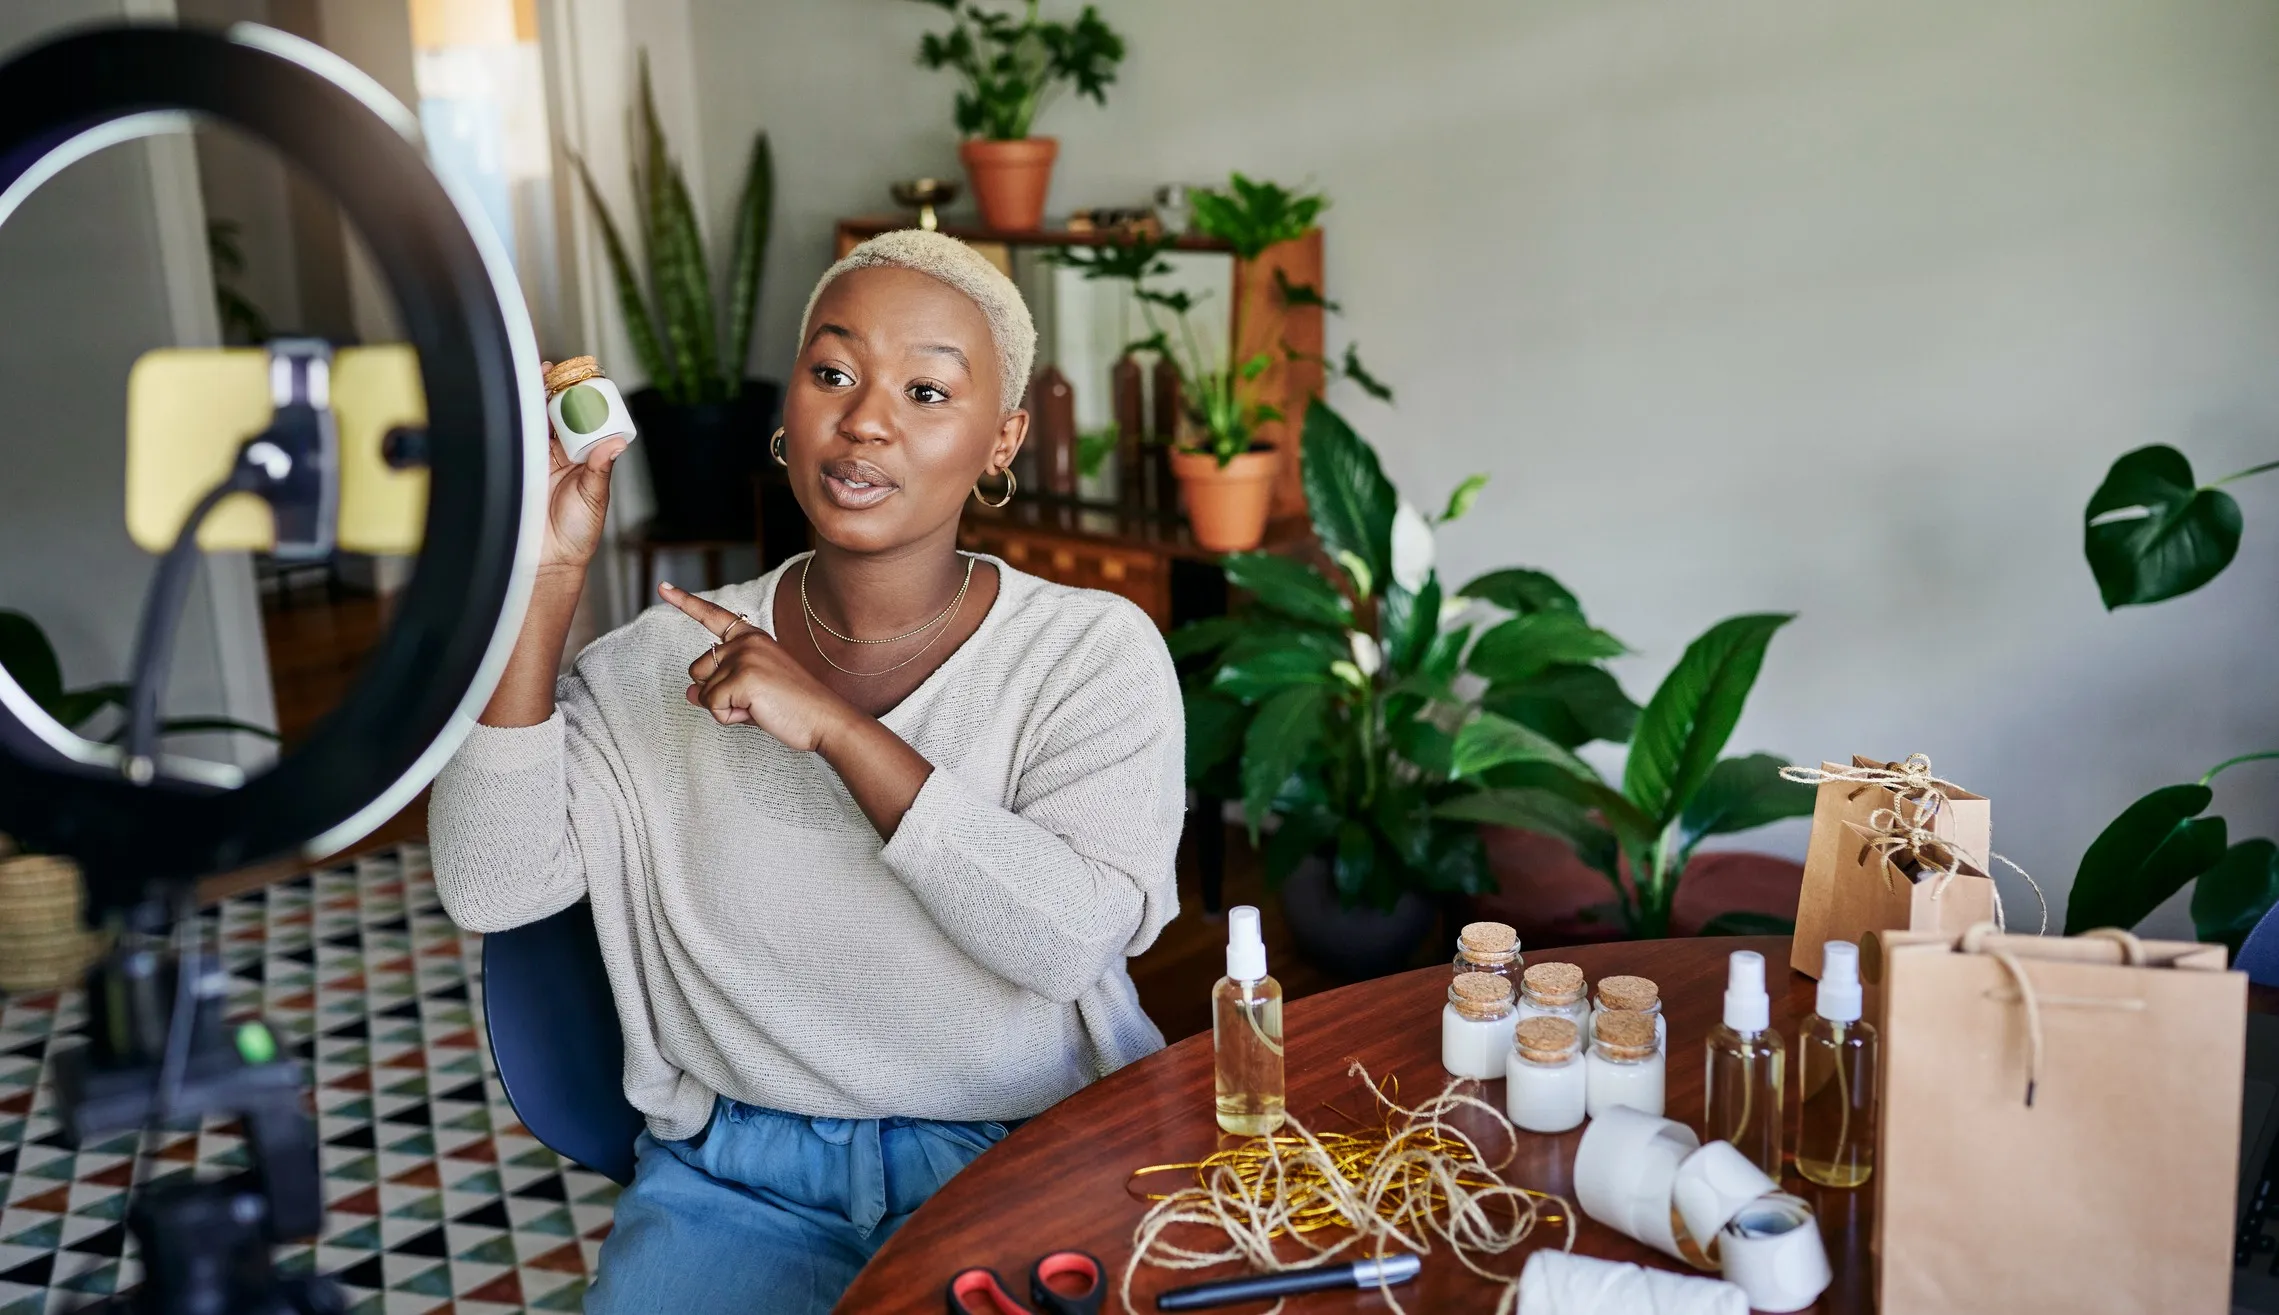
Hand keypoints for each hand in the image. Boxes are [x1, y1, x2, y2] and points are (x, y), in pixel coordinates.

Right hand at [537, 360, 630, 571]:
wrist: (549, 558)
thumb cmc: (577, 533)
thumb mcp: (594, 496)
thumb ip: (599, 469)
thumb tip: (614, 444)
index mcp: (585, 457)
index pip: (584, 420)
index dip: (582, 398)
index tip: (582, 378)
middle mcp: (561, 454)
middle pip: (557, 414)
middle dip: (556, 390)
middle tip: (556, 369)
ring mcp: (538, 458)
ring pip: (536, 421)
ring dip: (536, 398)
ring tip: (540, 376)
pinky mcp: (519, 466)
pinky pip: (517, 439)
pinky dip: (517, 419)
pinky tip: (519, 402)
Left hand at [661, 583, 853, 752]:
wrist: (824, 719)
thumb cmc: (791, 707)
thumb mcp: (749, 693)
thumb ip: (718, 688)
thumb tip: (688, 693)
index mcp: (752, 637)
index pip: (713, 616)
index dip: (685, 602)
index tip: (663, 587)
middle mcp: (746, 642)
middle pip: (698, 669)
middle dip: (716, 692)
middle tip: (753, 700)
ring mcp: (744, 657)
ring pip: (703, 691)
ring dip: (723, 706)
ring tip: (757, 706)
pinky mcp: (743, 678)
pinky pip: (713, 706)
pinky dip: (730, 718)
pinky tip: (758, 713)